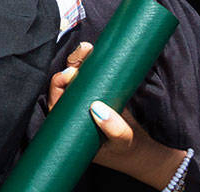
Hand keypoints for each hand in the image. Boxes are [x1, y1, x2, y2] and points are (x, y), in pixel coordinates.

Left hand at [46, 44, 189, 186]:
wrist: (143, 149)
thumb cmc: (126, 150)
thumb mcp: (122, 142)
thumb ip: (114, 130)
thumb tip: (98, 110)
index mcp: (70, 123)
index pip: (56, 100)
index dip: (59, 85)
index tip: (70, 75)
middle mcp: (74, 108)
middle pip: (65, 82)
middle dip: (71, 65)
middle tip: (82, 55)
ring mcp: (87, 97)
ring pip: (77, 74)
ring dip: (80, 59)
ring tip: (87, 49)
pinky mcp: (100, 89)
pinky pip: (91, 73)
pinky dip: (91, 61)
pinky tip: (94, 51)